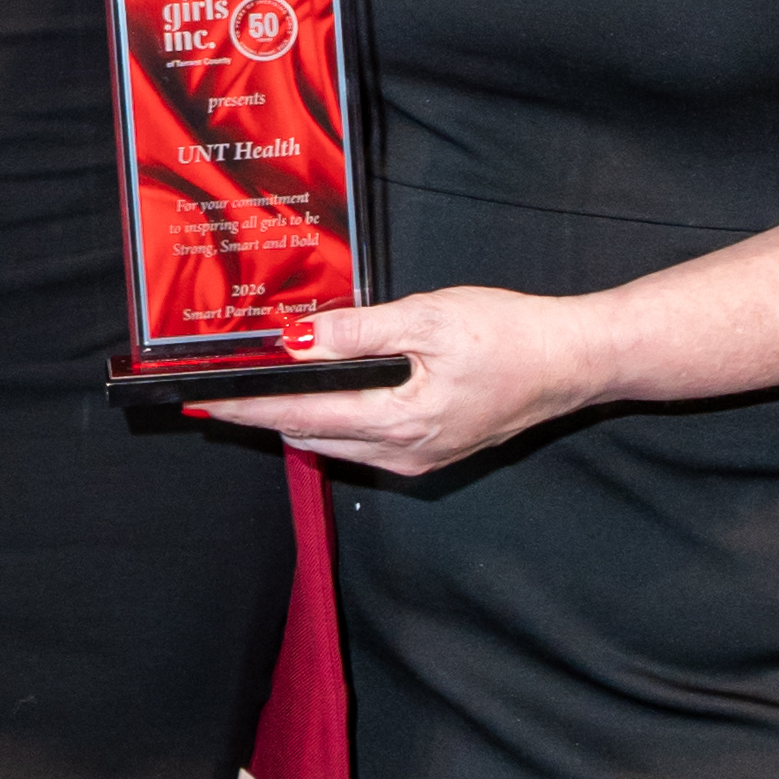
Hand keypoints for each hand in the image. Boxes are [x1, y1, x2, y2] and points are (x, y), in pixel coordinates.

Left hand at [213, 288, 601, 480]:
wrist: (574, 362)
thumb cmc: (511, 335)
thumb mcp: (429, 318)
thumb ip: (359, 333)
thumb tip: (299, 341)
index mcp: (397, 421)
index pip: (299, 416)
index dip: (247, 408)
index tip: (204, 401)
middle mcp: (401, 453)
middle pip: (308, 435)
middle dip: (263, 415)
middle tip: (220, 391)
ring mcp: (417, 460)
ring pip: (334, 443)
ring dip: (297, 417)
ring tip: (261, 388)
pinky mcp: (431, 454)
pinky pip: (363, 443)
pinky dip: (334, 420)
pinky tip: (325, 394)